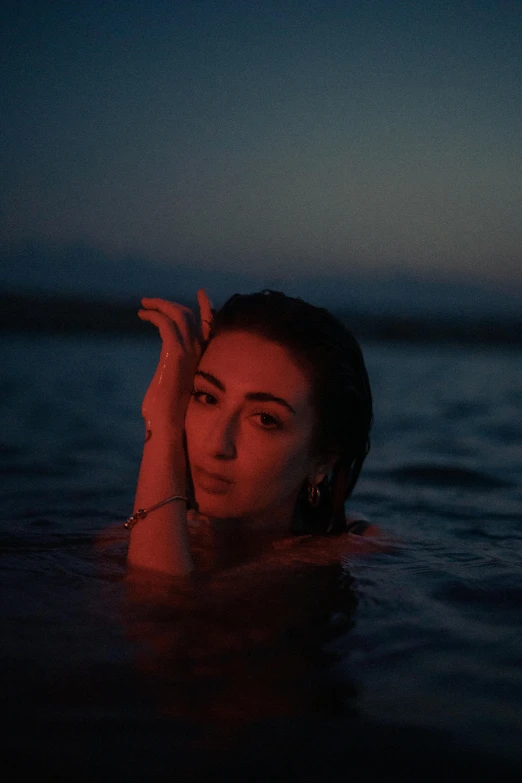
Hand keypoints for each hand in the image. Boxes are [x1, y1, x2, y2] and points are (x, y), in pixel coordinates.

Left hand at [138, 289, 212, 436]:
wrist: (167, 424)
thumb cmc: (166, 413)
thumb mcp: (174, 387)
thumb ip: (175, 375)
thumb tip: (164, 379)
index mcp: (203, 359)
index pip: (210, 326)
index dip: (207, 307)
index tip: (201, 293)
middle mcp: (200, 353)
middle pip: (190, 316)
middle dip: (171, 305)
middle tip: (151, 302)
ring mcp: (189, 352)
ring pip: (178, 315)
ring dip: (160, 305)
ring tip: (143, 305)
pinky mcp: (174, 353)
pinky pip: (166, 324)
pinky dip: (154, 315)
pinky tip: (143, 315)